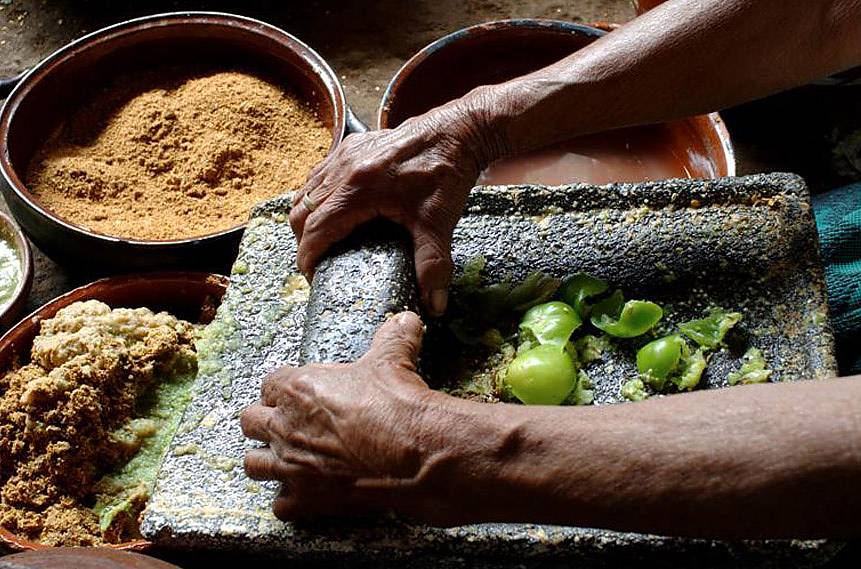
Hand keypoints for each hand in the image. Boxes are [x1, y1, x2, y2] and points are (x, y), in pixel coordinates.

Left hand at [241, 311, 436, 519]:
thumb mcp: (392, 361)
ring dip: (266, 460)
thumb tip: (406, 319)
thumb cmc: (396, 404)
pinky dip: (290, 500)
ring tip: (286, 458)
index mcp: (298, 389)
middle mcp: (286, 426)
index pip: (268, 383)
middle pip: (250, 422)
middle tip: (288, 423)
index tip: (295, 393)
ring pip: (253, 464)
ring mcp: (292, 465)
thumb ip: (393, 338)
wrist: (413, 452)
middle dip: (265, 421)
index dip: (281, 388)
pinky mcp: (306, 499)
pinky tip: (307, 492)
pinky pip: (280, 505)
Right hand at [289, 94, 501, 316]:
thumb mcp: (439, 222)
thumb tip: (433, 305)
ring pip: (306, 191)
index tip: (313, 277)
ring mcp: (345, 153)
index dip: (308, 256)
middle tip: (319, 263)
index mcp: (359, 187)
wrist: (458, 130)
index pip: (316, 228)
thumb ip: (433, 265)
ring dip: (307, 218)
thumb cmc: (447, 172)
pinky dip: (318, 197)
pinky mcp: (351, 145)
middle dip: (303, 241)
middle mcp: (344, 167)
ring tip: (323, 241)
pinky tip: (335, 212)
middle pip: (301, 210)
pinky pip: (319, 175)